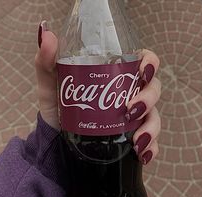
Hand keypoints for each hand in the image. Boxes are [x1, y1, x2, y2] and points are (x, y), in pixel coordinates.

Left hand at [35, 21, 160, 164]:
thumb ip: (47, 63)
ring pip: (154, 117)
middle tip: (130, 110)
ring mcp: (132, 117)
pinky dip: (151, 149)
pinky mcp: (130, 137)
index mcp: (117, 76)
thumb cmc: (58, 107)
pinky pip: (150, 142)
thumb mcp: (51, 85)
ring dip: (151, 128)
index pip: (143, 62)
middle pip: (153, 89)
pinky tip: (144, 156)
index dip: (150, 63)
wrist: (57, 137)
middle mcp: (129, 94)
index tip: (142, 72)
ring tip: (137, 142)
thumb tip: (47, 35)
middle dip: (148, 99)